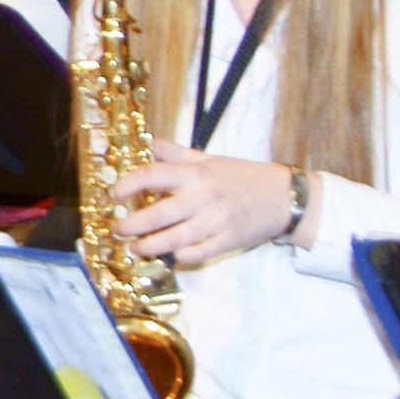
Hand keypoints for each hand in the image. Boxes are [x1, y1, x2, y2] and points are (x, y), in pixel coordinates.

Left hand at [112, 147, 301, 266]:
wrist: (284, 197)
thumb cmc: (242, 176)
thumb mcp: (208, 158)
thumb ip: (176, 153)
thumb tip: (146, 142)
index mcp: (196, 173)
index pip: (152, 175)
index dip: (128, 185)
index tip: (115, 195)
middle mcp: (204, 196)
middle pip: (157, 214)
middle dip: (131, 224)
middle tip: (117, 229)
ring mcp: (216, 221)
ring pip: (173, 238)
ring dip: (149, 246)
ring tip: (134, 247)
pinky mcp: (229, 241)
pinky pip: (198, 253)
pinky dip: (180, 256)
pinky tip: (170, 255)